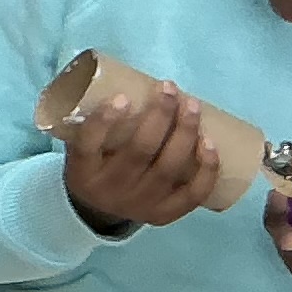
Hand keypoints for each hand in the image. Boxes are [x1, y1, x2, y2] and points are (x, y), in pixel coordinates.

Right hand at [59, 81, 222, 231]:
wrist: (99, 212)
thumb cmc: (95, 165)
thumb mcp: (81, 147)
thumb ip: (95, 122)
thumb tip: (120, 77)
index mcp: (83, 171)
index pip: (88, 145)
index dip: (105, 121)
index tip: (124, 97)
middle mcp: (111, 190)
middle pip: (140, 151)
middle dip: (160, 116)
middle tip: (170, 89)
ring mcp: (140, 204)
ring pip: (169, 168)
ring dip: (185, 133)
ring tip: (192, 106)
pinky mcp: (164, 214)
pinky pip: (191, 194)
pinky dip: (205, 169)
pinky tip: (210, 144)